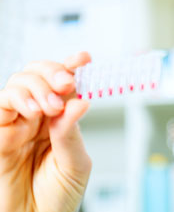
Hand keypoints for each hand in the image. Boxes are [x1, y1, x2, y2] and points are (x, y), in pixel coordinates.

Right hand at [0, 52, 91, 211]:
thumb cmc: (58, 196)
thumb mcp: (75, 164)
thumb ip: (72, 134)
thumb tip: (81, 101)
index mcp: (61, 120)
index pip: (65, 86)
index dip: (72, 67)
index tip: (84, 58)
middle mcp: (39, 117)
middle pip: (39, 76)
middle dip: (54, 71)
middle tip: (67, 83)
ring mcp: (18, 123)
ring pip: (19, 83)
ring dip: (37, 86)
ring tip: (52, 106)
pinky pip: (1, 105)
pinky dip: (18, 99)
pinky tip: (35, 110)